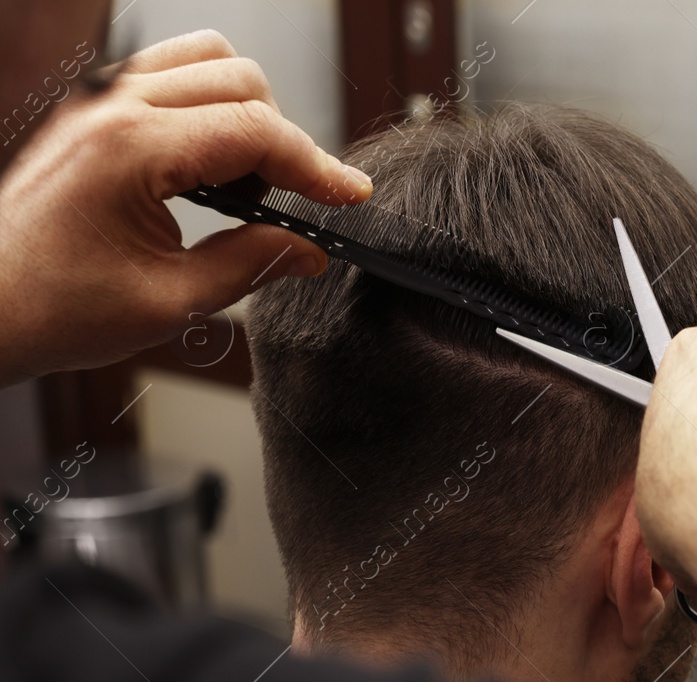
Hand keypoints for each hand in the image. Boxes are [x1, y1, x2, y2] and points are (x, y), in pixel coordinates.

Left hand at [0, 30, 371, 386]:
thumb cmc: (50, 307)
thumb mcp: (169, 303)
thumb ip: (250, 267)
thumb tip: (308, 251)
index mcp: (131, 149)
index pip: (256, 130)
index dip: (317, 165)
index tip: (350, 197)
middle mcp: (110, 107)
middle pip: (240, 80)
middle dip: (284, 140)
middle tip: (292, 204)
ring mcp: (95, 101)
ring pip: (205, 61)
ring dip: (246, 112)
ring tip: (243, 184)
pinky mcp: (88, 111)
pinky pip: (166, 75)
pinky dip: (206, 107)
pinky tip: (207, 168)